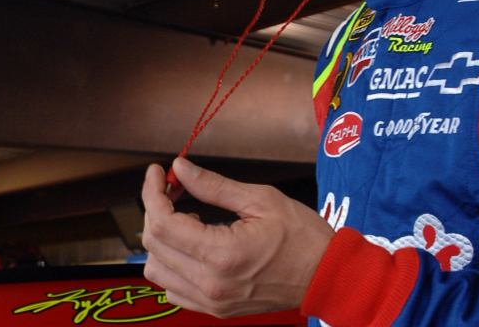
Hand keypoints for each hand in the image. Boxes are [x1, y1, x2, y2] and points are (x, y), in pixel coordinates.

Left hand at [141, 157, 333, 317]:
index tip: (158, 173)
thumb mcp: (260, 199)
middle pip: (154, 244)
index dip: (152, 192)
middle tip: (174, 187)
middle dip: (155, 208)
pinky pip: (173, 289)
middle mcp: (210, 283)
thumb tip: (180, 168)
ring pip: (156, 270)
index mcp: (221, 254)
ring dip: (160, 239)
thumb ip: (214, 185)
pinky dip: (170, 264)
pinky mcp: (215, 309)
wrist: (325, 276)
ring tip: (185, 218)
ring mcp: (211, 300)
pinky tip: (191, 244)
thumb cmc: (302, 238)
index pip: (163, 222)